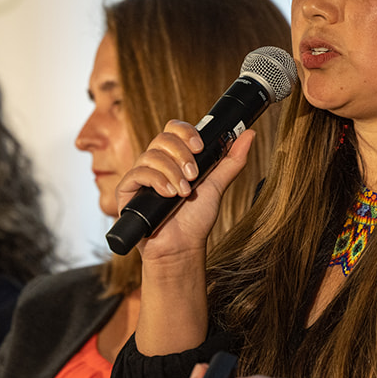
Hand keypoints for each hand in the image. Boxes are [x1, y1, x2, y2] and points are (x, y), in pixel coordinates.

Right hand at [115, 123, 254, 260]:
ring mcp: (141, 176)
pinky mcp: (127, 190)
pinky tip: (168, 194)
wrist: (181, 247)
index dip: (185, 132)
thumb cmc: (195, 220)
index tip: (200, 147)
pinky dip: (156, 180)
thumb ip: (232, 160)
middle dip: (182, 154)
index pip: (173, 130)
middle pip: (162, 138)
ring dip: (172, 172)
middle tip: (194, 175)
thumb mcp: (217, 185)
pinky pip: (138, 173)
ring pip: (151, 155)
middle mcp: (156, 163)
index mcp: (174, 158)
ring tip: (183, 192)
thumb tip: (249, 134)